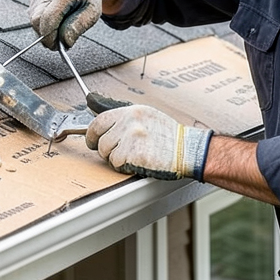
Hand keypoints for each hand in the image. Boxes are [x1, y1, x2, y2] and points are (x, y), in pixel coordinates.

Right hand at [28, 0, 104, 49]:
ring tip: (59, 26)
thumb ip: (78, 27)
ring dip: (44, 28)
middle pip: (36, 19)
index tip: (55, 47)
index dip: (49, 36)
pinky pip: (33, 12)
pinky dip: (42, 20)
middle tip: (56, 43)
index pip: (48, 17)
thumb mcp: (92, 14)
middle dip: (45, 35)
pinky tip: (54, 16)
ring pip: (33, 17)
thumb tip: (64, 42)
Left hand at [86, 105, 212, 180]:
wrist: (188, 150)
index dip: (92, 133)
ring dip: (115, 159)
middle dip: (104, 149)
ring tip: (133, 157)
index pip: (99, 120)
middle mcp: (129, 121)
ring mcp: (130, 136)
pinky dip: (124, 167)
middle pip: (100, 139)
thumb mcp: (148, 118)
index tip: (91, 140)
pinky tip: (138, 162)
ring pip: (106, 152)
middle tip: (115, 154)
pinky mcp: (132, 152)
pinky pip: (116, 163)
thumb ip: (127, 120)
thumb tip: (106, 126)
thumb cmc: (171, 138)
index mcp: (132, 112)